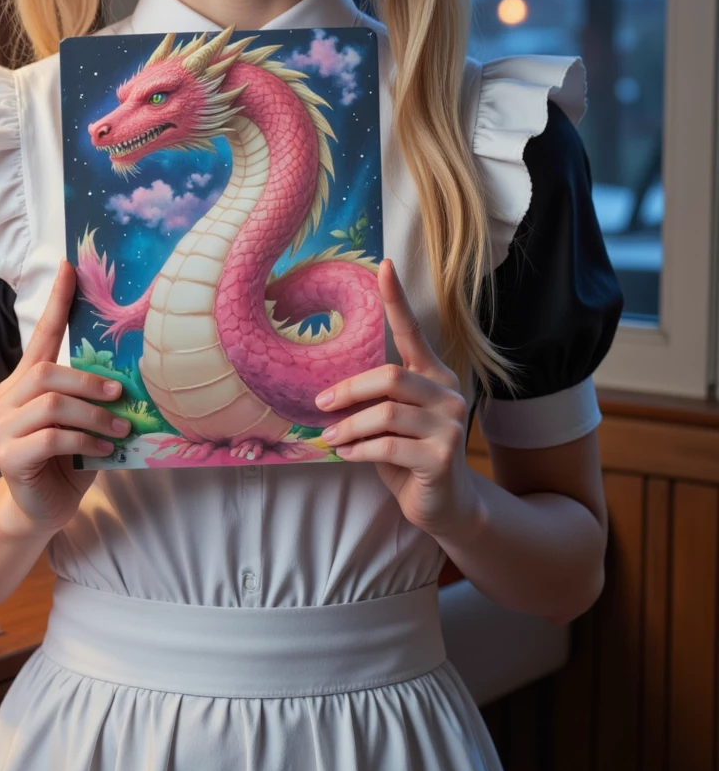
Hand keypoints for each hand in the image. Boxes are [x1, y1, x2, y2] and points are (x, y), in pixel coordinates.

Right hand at [0, 260, 130, 535]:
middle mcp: (6, 401)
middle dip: (88, 381)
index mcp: (23, 384)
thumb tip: (130, 377)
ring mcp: (2, 430)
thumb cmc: (67, 462)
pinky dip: (84, 441)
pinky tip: (105, 449)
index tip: (70, 269)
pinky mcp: (9, 458)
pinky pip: (50, 438)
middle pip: (46, 373)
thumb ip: (91, 400)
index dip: (56, 303)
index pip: (39, 337)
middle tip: (120, 394)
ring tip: (121, 427)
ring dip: (93, 415)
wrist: (40, 510)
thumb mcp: (82, 424)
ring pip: (50, 404)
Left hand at [314, 259, 480, 542]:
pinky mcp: (442, 457)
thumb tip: (326, 388)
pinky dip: (360, 451)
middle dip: (348, 390)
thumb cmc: (409, 456)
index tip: (383, 265)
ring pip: (386, 414)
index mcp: (433, 375)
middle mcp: (448, 393)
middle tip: (320, 403)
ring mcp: (450, 425)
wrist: (445, 505)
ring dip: (349, 427)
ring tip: (330, 438)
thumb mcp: (390, 422)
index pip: (413, 332)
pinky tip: (346, 455)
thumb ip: (373, 400)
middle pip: (390, 377)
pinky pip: (389, 447)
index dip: (397, 299)